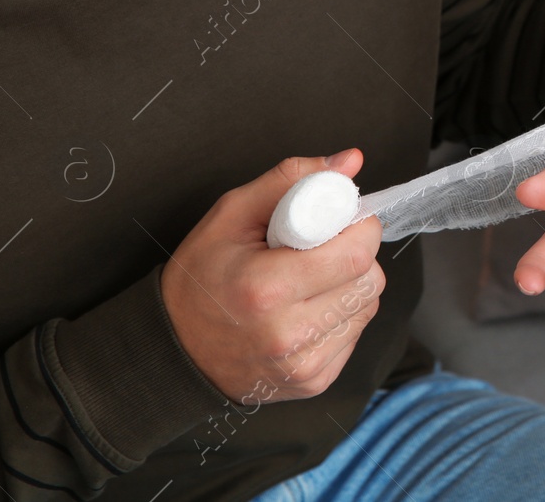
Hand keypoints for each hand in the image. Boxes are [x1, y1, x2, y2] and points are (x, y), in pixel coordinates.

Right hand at [161, 149, 385, 402]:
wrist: (174, 349)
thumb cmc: (200, 277)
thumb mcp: (232, 214)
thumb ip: (292, 180)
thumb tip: (350, 162)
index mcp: (267, 288)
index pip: (357, 253)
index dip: (358, 227)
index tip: (339, 221)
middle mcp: (289, 334)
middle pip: (370, 280)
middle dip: (355, 254)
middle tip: (320, 250)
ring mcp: (303, 365)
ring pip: (369, 306)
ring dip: (350, 285)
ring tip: (309, 280)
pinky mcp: (314, 382)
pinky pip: (356, 333)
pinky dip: (341, 314)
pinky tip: (307, 309)